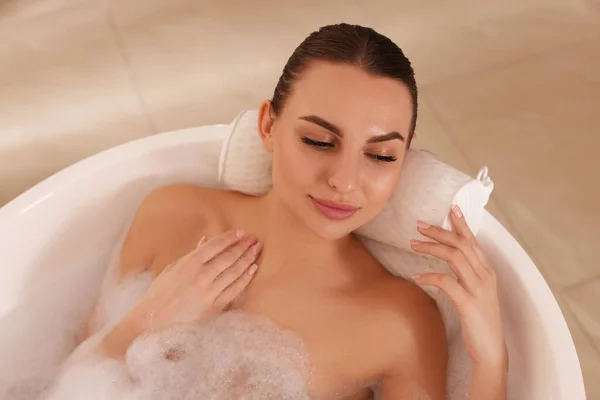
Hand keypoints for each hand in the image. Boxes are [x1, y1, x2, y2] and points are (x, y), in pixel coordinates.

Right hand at [101, 229, 261, 357]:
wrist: (151, 321)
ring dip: (248, 259)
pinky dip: (245, 278)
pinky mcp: (214, 307)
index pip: (215, 245)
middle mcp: (201, 276)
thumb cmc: (159, 294)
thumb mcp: (172, 269)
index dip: (230, 237)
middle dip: (243, 247)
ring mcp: (209, 292)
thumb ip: (192, 254)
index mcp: (188, 264)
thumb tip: (206, 240)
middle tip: (253, 240)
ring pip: (235, 272)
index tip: (240, 232)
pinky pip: (234, 289)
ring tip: (256, 251)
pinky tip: (252, 269)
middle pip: (228, 257)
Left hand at [410, 205, 506, 368]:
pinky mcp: (468, 303)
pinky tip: (417, 276)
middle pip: (461, 244)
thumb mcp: (475, 293)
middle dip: (439, 231)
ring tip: (413, 245)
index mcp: (487, 272)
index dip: (462, 224)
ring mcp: (478, 289)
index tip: (451, 208)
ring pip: (454, 257)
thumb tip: (448, 258)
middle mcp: (485, 276)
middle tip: (419, 225)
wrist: (490, 351)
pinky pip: (446, 282)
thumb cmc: (480, 321)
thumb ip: (465, 275)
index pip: (473, 242)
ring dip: (431, 247)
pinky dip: (430, 276)